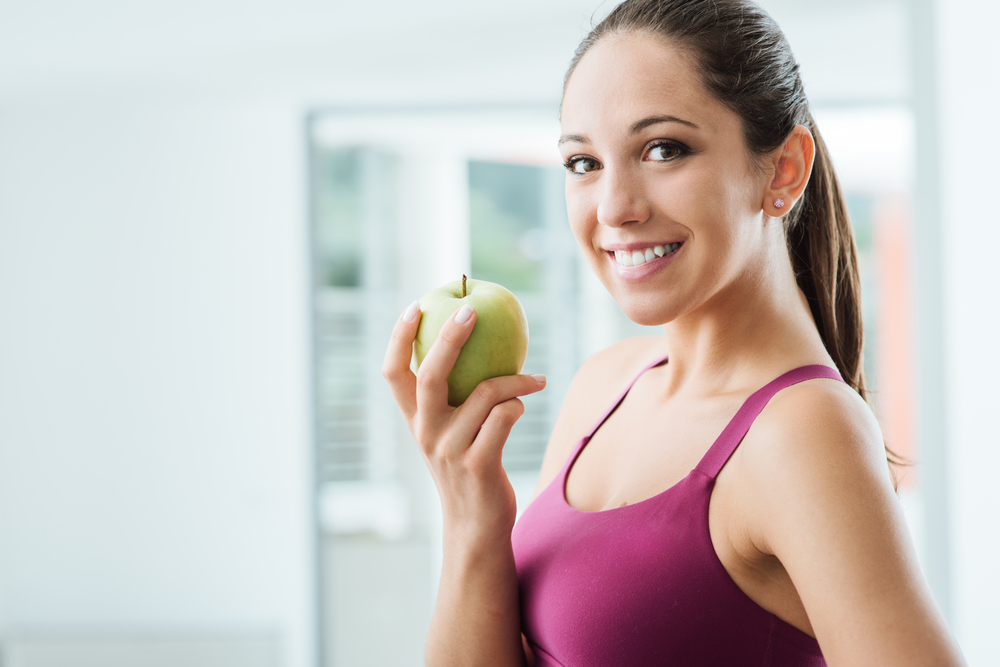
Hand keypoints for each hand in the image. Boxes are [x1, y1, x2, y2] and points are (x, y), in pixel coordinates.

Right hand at [382, 300, 546, 541]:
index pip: (393, 374)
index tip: (415, 305)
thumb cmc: (469, 469)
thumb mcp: (450, 434)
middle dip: (449, 338)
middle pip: (430, 375)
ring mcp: (450, 451)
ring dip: (514, 380)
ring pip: (484, 394)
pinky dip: (519, 404)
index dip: (398, 338)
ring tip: (535, 380)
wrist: (476, 528)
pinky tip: (527, 403)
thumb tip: (478, 343)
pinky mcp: (478, 465)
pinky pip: (505, 417)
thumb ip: (454, 399)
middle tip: (471, 312)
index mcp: (415, 421)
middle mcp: (426, 433)